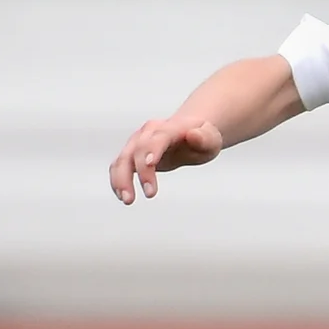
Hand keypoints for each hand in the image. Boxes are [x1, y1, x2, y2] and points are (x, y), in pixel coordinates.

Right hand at [108, 115, 224, 204]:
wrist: (190, 132)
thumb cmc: (202, 138)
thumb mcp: (211, 139)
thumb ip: (204, 138)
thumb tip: (193, 135)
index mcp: (169, 128)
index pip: (158, 138)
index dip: (152, 150)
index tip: (150, 165)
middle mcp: (148, 133)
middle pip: (137, 150)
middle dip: (141, 172)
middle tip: (150, 194)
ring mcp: (137, 142)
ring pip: (122, 159)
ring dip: (121, 179)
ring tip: (127, 200)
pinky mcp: (131, 154)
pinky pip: (118, 166)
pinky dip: (117, 180)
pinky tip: (121, 196)